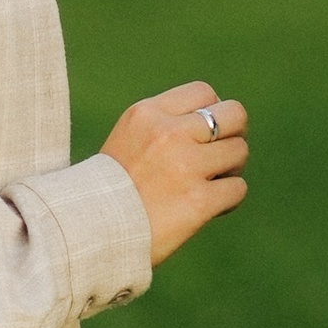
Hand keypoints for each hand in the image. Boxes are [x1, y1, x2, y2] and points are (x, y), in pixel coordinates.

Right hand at [101, 82, 248, 263]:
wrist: (88, 235)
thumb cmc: (109, 191)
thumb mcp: (128, 139)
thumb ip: (165, 125)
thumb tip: (213, 121)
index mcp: (148, 114)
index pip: (204, 92)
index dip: (211, 113)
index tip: (202, 136)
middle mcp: (169, 133)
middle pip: (234, 114)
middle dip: (233, 134)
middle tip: (219, 157)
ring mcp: (186, 166)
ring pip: (239, 151)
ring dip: (231, 170)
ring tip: (210, 185)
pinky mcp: (199, 201)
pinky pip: (238, 188)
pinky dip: (229, 199)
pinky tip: (211, 208)